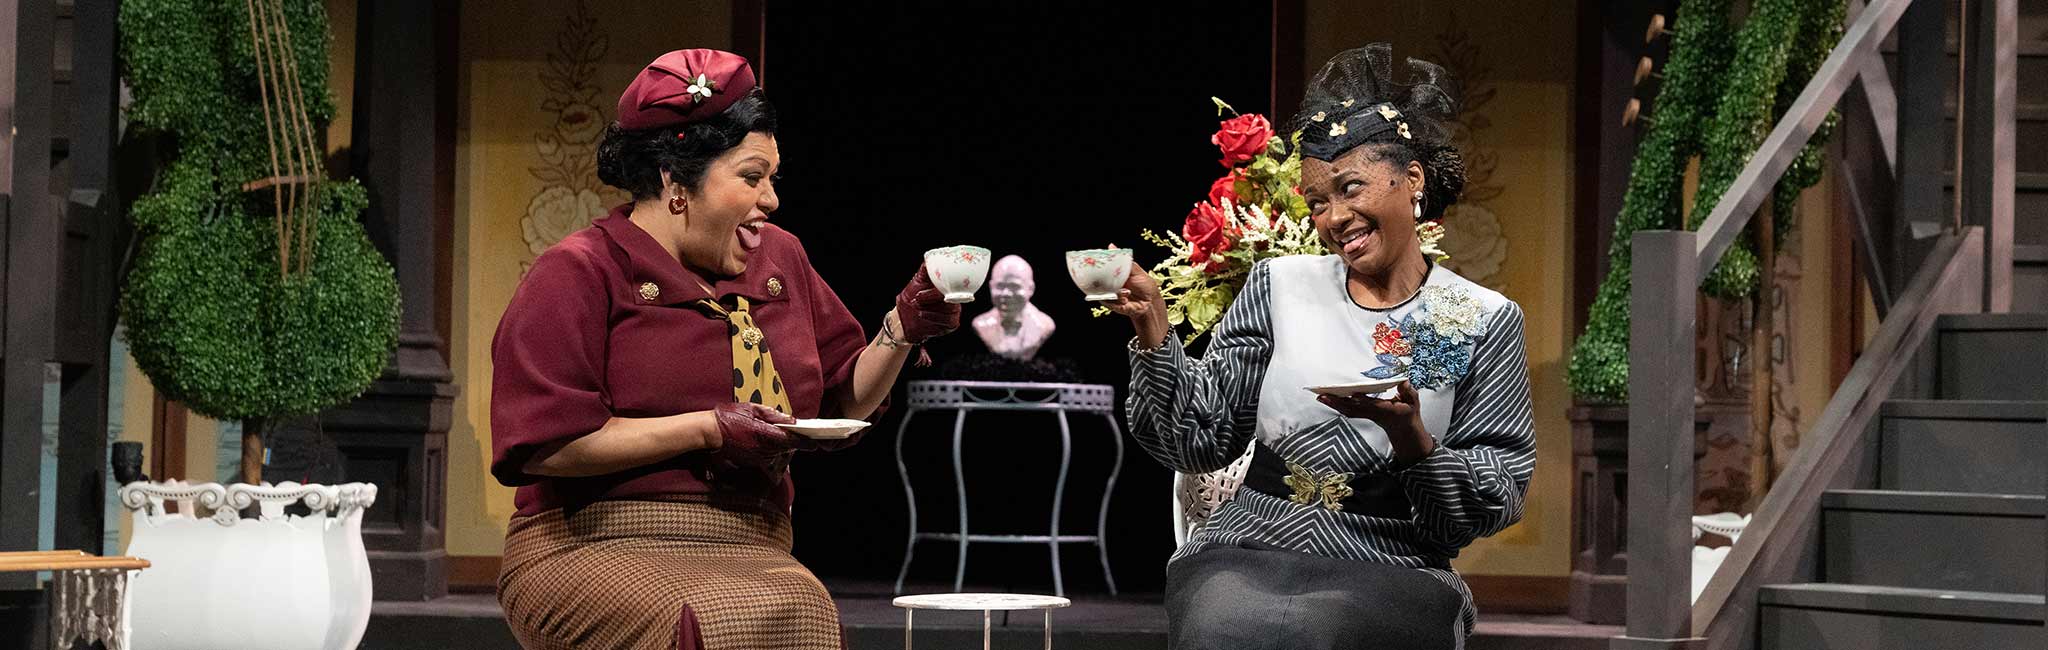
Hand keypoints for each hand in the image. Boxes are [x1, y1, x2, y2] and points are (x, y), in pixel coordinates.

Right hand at [711, 402, 798, 469]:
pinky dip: (769, 449)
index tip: (814, 442)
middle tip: (797, 432)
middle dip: (792, 441)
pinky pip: (767, 455)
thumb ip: (773, 414)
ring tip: (773, 433)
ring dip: (780, 445)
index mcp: (766, 434)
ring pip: (777, 452)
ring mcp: (758, 457)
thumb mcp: (752, 409)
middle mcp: (764, 449)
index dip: (805, 442)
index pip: (792, 441)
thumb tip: (790, 420)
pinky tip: (762, 439)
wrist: (709, 433)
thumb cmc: (729, 417)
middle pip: (786, 447)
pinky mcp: (751, 461)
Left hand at [893, 264, 960, 343]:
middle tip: (918, 297)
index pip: (954, 281)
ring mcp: (954, 310)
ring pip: (949, 308)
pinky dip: (933, 317)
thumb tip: (929, 258)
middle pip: (951, 295)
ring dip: (930, 308)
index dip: (944, 281)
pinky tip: (922, 314)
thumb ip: (925, 270)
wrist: (904, 319)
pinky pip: (947, 319)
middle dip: (932, 296)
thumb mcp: (917, 281)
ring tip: (917, 306)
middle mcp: (954, 297)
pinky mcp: (952, 322)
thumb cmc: (911, 299)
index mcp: (948, 285)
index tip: (934, 284)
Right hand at [1103, 262, 1168, 349]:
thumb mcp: (1136, 270)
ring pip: (1102, 290)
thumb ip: (1125, 260)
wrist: (1150, 304)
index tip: (1097, 262)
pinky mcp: (1110, 304)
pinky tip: (1126, 299)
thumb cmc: (1146, 286)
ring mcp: (1110, 293)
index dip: (1098, 265)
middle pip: (1098, 279)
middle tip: (1113, 280)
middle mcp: (1110, 283)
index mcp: (1115, 273)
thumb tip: (1111, 246)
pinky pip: (1106, 301)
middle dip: (1102, 279)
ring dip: (1116, 292)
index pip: (1102, 267)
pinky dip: (1117, 300)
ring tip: (1127, 292)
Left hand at [1316, 381, 1435, 463]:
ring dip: (1333, 404)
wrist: (1403, 430)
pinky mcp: (1363, 415)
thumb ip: (1409, 392)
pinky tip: (1327, 399)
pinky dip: (1336, 405)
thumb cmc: (1408, 413)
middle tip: (1322, 395)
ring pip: (1347, 410)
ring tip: (1319, 396)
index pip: (1371, 405)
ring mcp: (1366, 415)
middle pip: (1352, 408)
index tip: (1353, 394)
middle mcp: (1372, 413)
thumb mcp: (1413, 402)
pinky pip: (1347, 410)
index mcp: (1385, 410)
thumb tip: (1404, 381)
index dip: (1362, 400)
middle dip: (1337, 402)